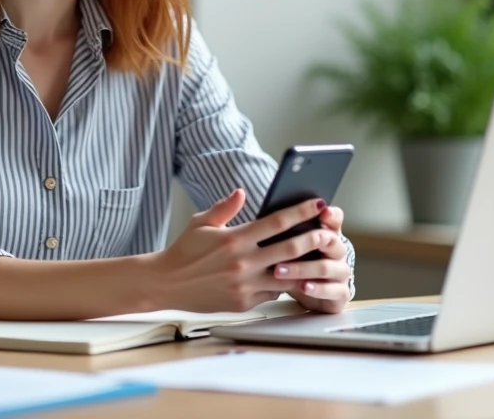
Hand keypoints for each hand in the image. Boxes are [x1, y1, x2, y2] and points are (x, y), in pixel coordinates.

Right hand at [149, 189, 336, 313]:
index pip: (276, 222)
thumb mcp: (201, 223)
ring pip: (287, 276)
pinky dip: (283, 284)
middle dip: (313, 239)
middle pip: (290, 249)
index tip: (317, 203)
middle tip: (328, 232)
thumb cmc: (184, 250)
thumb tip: (242, 191)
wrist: (166, 283)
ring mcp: (245, 285)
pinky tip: (292, 276)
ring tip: (319, 258)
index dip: (300, 211)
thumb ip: (225, 207)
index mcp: (235, 239)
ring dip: (304, 267)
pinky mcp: (243, 302)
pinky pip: (272, 293)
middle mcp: (243, 262)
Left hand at [272, 204, 351, 313]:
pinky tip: (303, 287)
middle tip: (290, 243)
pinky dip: (317, 289)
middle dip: (311, 240)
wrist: (315, 293)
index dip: (330, 215)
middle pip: (331, 241)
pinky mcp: (342, 293)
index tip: (321, 209)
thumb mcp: (294, 246)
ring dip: (302, 269)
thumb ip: (288, 232)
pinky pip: (332, 290)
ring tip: (280, 270)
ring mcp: (341, 272)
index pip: (335, 219)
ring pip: (325, 267)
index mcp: (329, 234)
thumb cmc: (301, 263)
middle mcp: (338, 251)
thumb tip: (267, 217)